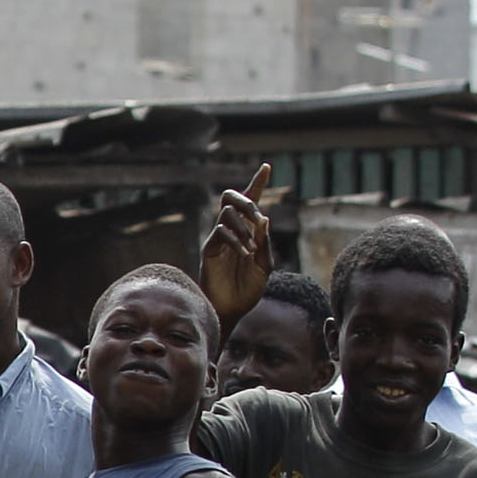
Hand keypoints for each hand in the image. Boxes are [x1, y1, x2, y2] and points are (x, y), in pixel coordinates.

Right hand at [200, 161, 277, 326]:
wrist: (232, 310)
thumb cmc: (248, 290)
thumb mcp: (265, 265)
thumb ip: (265, 242)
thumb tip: (264, 218)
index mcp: (248, 232)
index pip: (252, 201)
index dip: (258, 183)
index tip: (267, 167)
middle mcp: (232, 231)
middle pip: (233, 198)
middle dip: (248, 200)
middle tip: (258, 217)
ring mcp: (219, 239)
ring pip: (228, 214)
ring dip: (245, 228)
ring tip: (252, 249)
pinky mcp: (210, 250)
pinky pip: (221, 233)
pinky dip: (236, 241)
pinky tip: (245, 255)